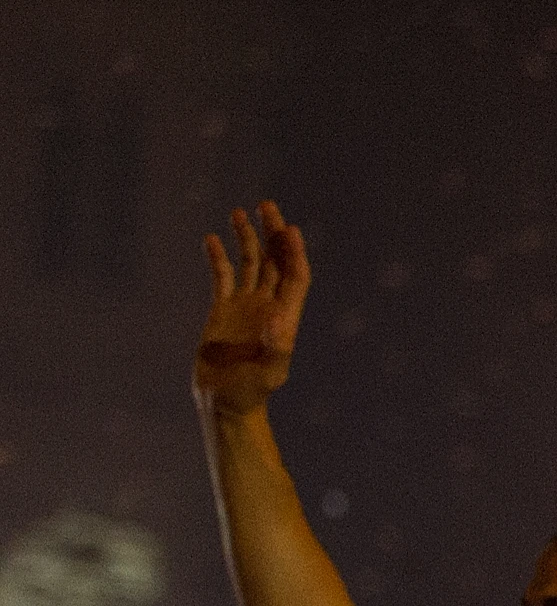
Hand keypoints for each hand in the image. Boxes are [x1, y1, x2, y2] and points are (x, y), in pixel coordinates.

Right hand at [196, 201, 311, 415]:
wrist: (226, 399)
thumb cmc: (252, 390)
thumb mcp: (270, 372)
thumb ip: (277, 348)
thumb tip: (280, 321)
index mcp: (285, 316)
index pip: (295, 276)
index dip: (294, 252)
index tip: (290, 229)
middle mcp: (267, 306)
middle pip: (274, 261)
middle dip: (272, 233)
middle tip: (266, 205)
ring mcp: (244, 306)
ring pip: (248, 263)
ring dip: (247, 238)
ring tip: (239, 212)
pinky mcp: (222, 309)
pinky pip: (221, 277)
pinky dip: (218, 258)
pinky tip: (211, 239)